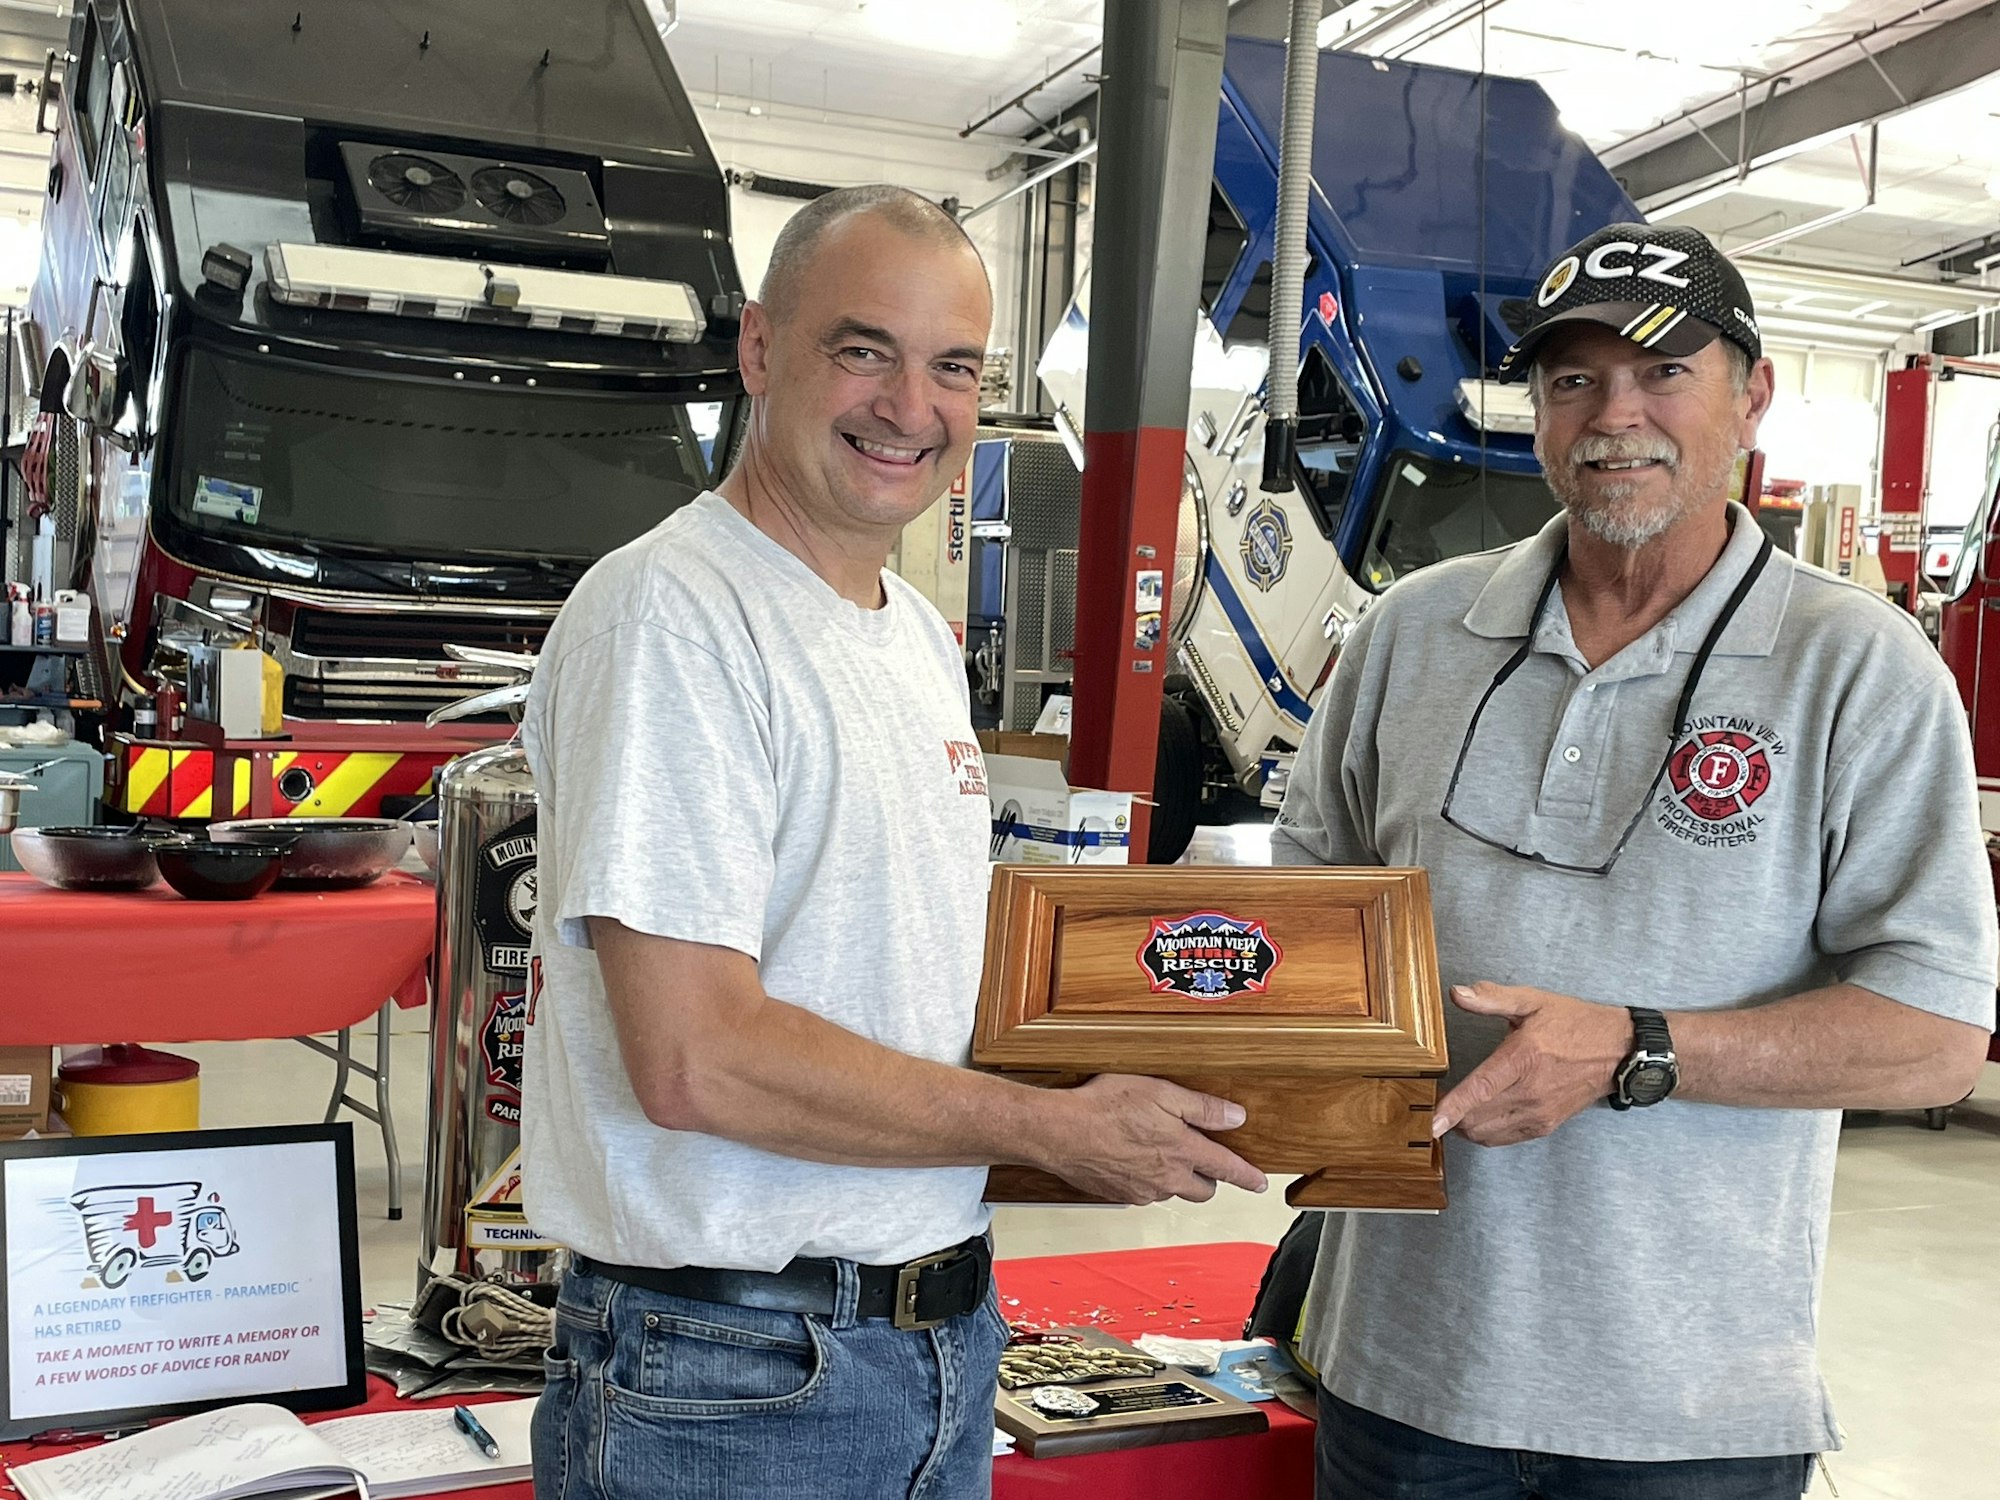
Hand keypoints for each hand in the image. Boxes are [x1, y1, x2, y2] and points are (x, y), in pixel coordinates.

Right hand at [1036, 1075, 1268, 1203]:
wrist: (1060, 1132)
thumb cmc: (1104, 1107)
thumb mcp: (1161, 1093)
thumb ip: (1202, 1108)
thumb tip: (1235, 1117)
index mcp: (1182, 1152)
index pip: (1227, 1169)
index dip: (1248, 1176)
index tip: (1259, 1183)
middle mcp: (1166, 1178)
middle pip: (1204, 1191)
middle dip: (1210, 1179)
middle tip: (1203, 1161)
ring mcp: (1142, 1190)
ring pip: (1172, 1191)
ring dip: (1175, 1177)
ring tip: (1159, 1151)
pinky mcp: (1120, 1194)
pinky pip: (1144, 1192)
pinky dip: (1147, 1179)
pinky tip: (1132, 1157)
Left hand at [1431, 983, 1632, 1146]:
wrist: (1618, 1051)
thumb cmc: (1575, 1024)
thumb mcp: (1533, 1001)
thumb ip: (1492, 998)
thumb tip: (1457, 993)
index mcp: (1523, 1058)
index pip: (1479, 1089)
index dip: (1452, 1108)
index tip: (1431, 1121)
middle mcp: (1530, 1092)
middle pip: (1477, 1118)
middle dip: (1451, 1114)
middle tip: (1438, 1098)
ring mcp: (1539, 1114)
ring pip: (1487, 1134)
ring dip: (1466, 1125)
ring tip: (1456, 1107)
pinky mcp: (1545, 1126)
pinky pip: (1504, 1139)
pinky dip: (1485, 1132)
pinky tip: (1479, 1115)